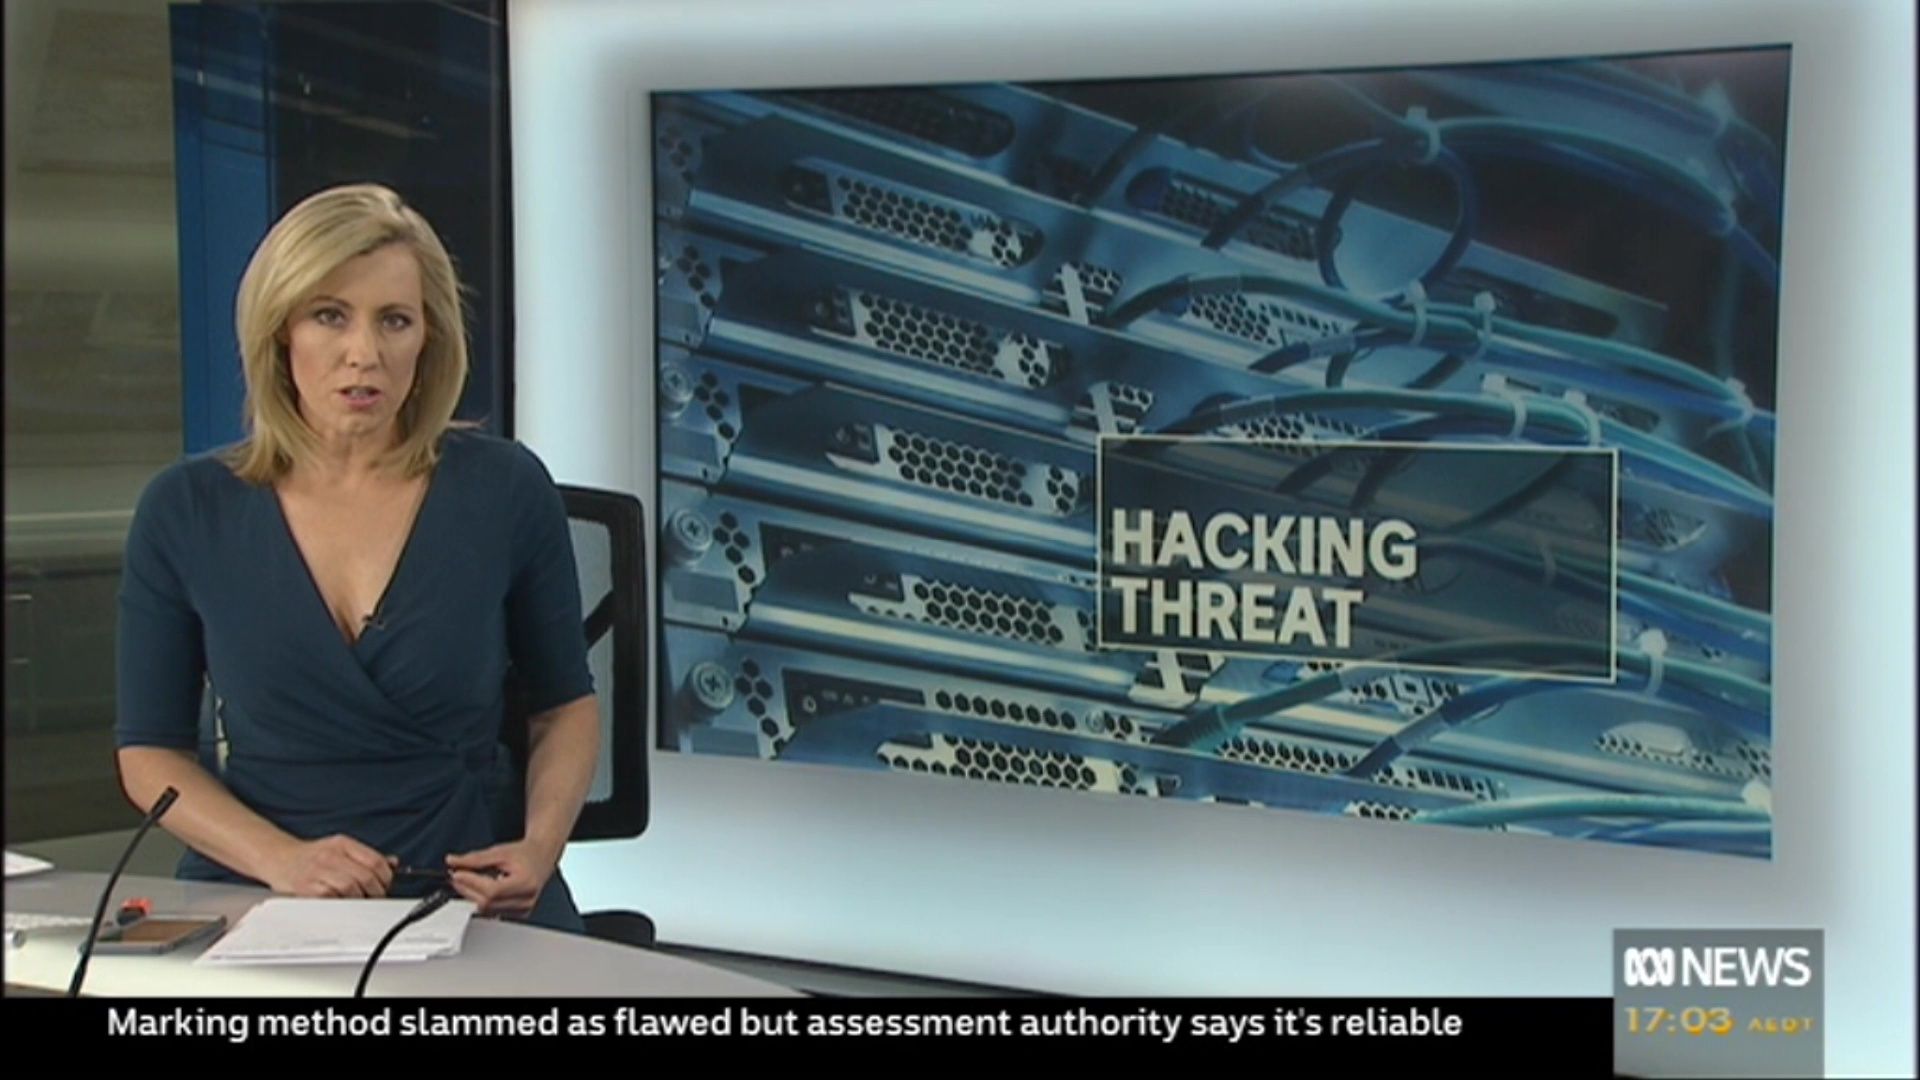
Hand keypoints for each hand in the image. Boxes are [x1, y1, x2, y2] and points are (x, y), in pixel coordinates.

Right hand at [268, 834, 393, 897]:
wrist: (278, 858)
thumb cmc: (311, 856)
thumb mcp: (340, 848)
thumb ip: (366, 856)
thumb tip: (393, 863)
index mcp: (343, 844)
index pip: (375, 861)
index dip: (387, 877)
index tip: (387, 885)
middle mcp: (331, 856)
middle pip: (366, 876)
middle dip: (376, 891)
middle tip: (375, 897)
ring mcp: (318, 871)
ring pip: (351, 888)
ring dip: (360, 899)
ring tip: (359, 901)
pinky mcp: (306, 887)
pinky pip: (331, 898)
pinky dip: (341, 904)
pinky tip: (342, 903)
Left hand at [444, 840, 559, 917]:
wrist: (541, 858)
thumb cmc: (525, 854)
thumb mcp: (499, 851)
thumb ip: (475, 858)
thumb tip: (453, 862)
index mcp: (526, 882)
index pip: (492, 890)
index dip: (471, 883)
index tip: (457, 874)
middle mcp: (526, 899)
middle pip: (487, 903)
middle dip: (468, 889)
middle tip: (458, 875)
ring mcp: (523, 909)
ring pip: (487, 910)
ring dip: (473, 896)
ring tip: (471, 880)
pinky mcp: (518, 914)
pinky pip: (492, 913)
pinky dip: (482, 901)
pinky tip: (483, 889)